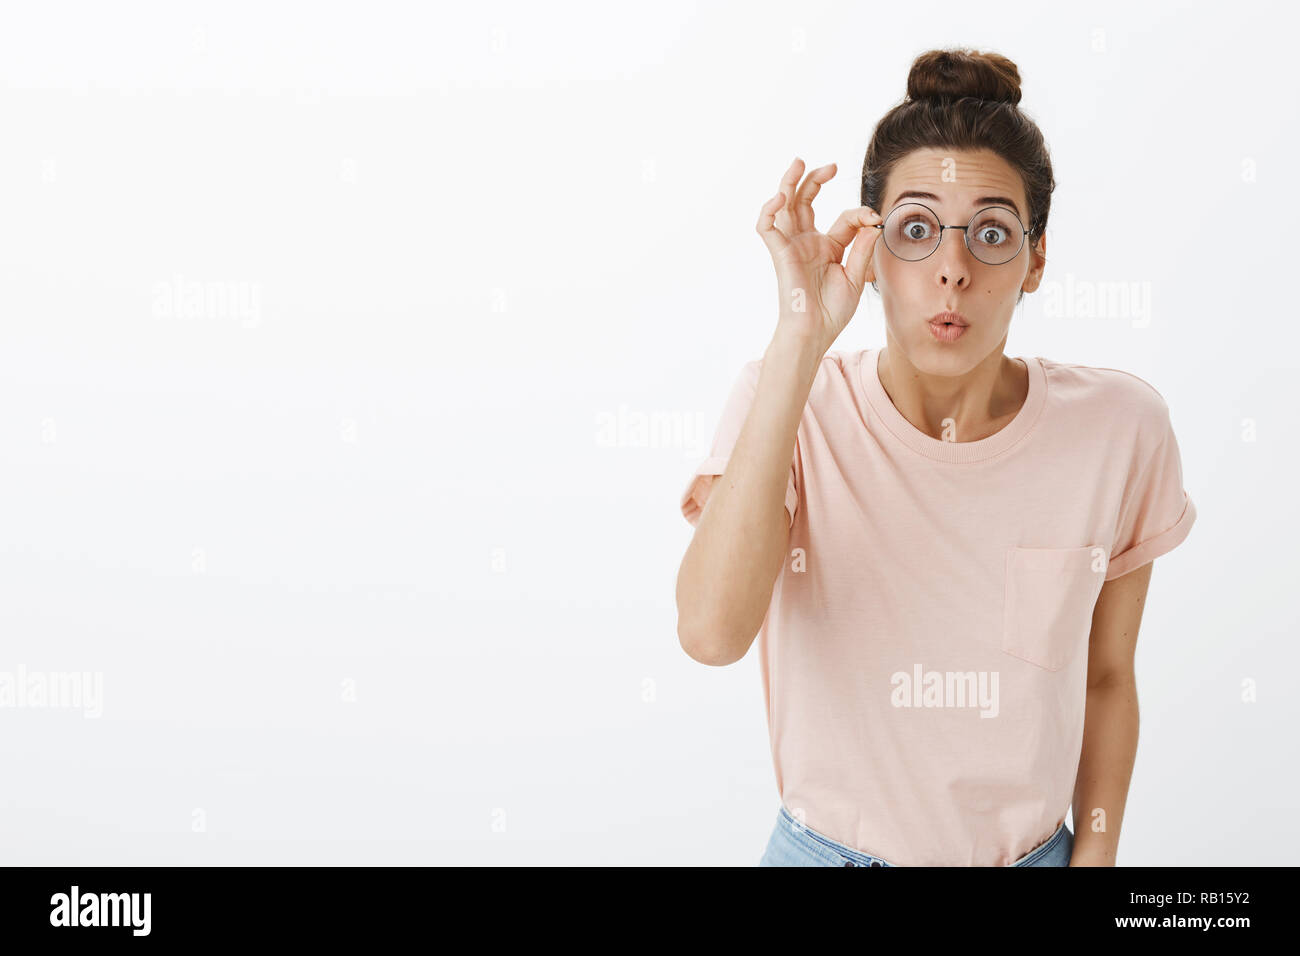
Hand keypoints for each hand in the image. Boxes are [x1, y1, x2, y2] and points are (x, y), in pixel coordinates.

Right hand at [756, 157, 883, 356]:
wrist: (815, 332)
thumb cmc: (832, 311)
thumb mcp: (856, 277)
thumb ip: (861, 249)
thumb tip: (871, 223)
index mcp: (827, 247)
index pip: (844, 218)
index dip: (860, 214)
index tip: (874, 217)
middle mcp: (807, 242)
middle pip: (805, 202)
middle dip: (815, 181)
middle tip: (829, 167)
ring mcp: (792, 246)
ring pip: (784, 207)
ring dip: (789, 183)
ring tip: (798, 164)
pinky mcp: (780, 254)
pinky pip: (767, 228)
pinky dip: (770, 211)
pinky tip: (780, 198)